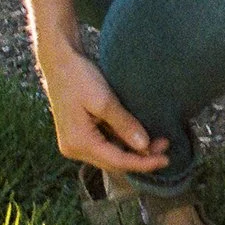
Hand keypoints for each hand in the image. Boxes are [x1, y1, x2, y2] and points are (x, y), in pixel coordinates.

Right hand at [38, 38, 171, 174]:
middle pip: (113, 162)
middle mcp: (74, 149)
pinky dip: (122, 142)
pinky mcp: (79, 134)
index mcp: (79, 143)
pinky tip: (138, 136)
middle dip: (140, 158)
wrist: (58, 62)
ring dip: (132, 151)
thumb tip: (144, 146)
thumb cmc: (78, 77)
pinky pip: (104, 144)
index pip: (117, 161)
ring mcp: (75, 143)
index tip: (166, 159)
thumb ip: (124, 124)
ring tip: (158, 143)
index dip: (143, 163)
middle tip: (166, 149)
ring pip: (110, 154)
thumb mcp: (104, 100)